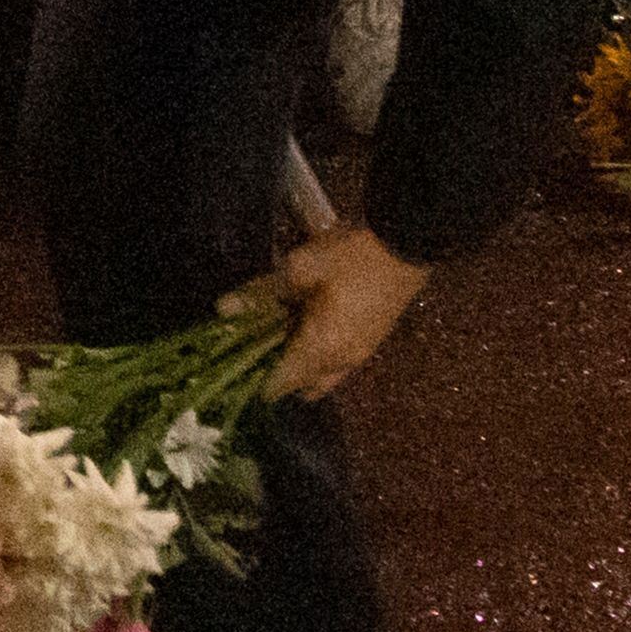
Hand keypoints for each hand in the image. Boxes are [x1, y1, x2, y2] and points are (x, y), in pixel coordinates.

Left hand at [227, 221, 435, 402]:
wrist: (408, 243)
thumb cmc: (351, 257)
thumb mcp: (300, 268)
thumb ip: (262, 293)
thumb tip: (222, 310)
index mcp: (321, 350)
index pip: (280, 384)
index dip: (253, 381)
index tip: (231, 368)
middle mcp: (341, 363)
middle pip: (303, 388)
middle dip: (278, 375)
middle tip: (254, 348)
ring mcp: (361, 354)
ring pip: (323, 377)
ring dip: (300, 365)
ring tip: (278, 333)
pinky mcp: (371, 340)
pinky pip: (338, 362)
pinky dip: (318, 354)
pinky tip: (305, 322)